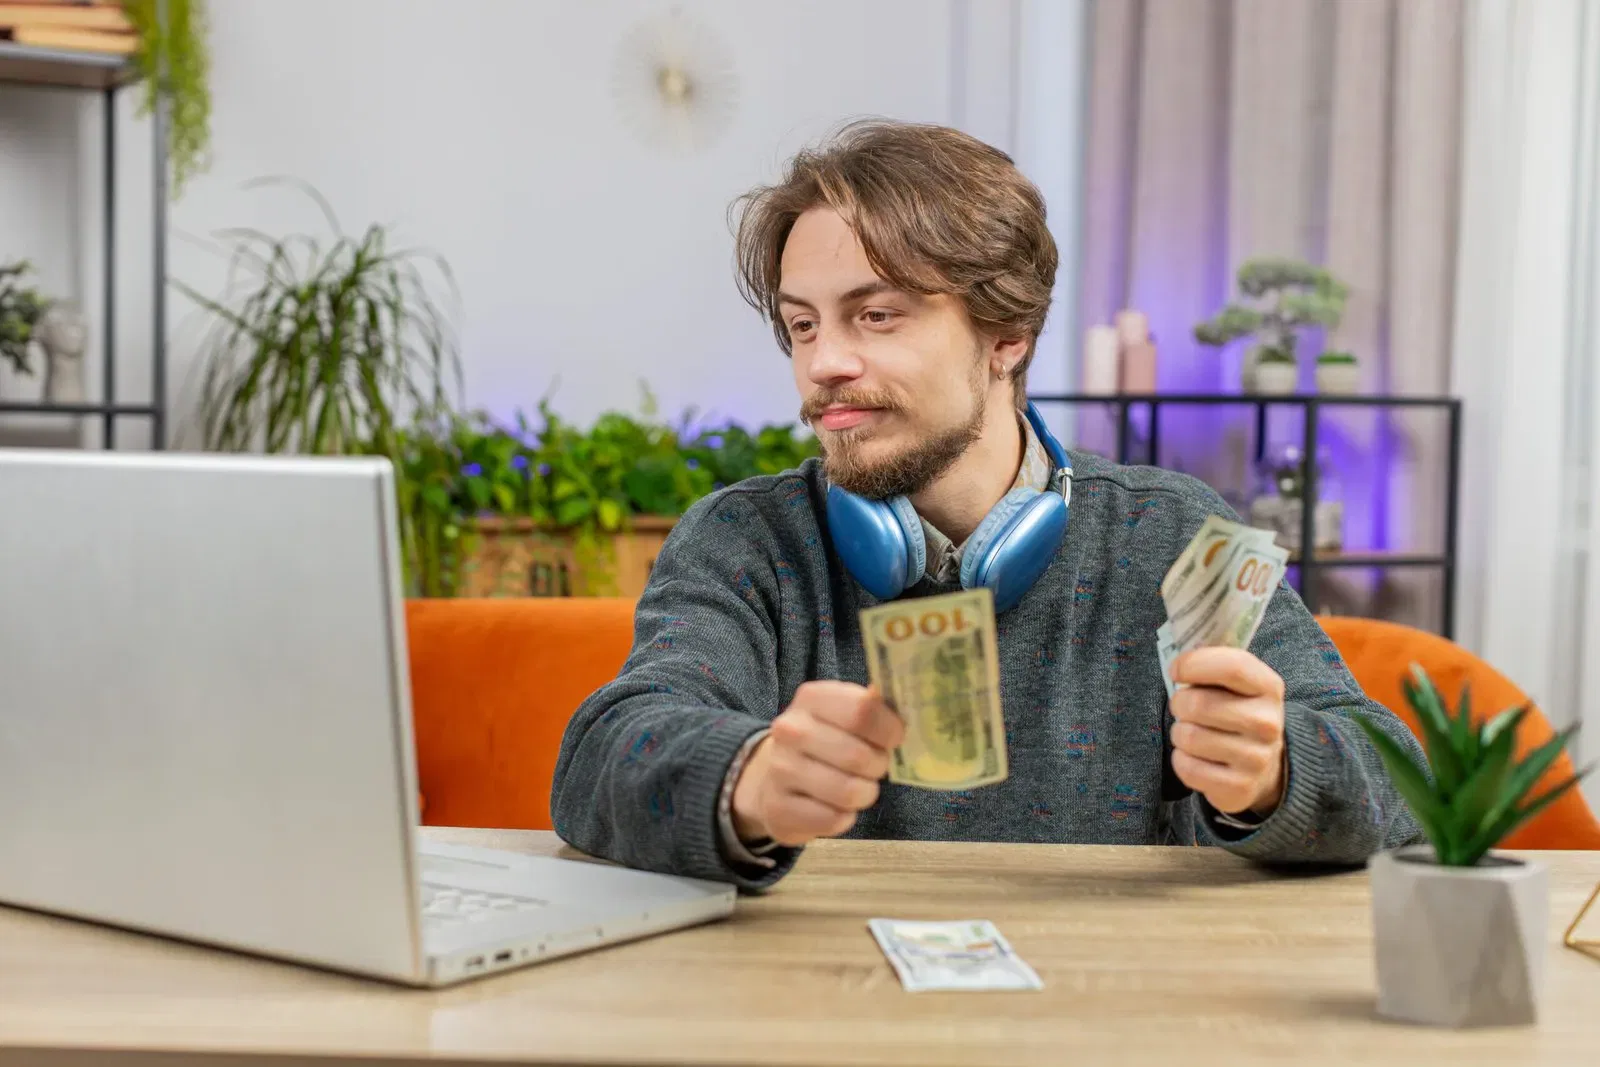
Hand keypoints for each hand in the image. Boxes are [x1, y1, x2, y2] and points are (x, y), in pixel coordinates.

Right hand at [731, 681, 904, 847]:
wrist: (773, 777)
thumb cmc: (824, 740)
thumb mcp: (842, 711)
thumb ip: (873, 705)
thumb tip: (907, 700)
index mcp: (811, 698)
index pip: (863, 710)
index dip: (889, 728)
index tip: (894, 738)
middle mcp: (790, 731)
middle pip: (859, 756)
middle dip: (878, 765)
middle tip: (874, 766)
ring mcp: (781, 771)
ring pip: (849, 792)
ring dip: (864, 794)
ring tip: (857, 786)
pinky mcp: (780, 809)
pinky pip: (834, 820)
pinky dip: (845, 817)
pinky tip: (834, 806)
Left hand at [1168, 647, 1286, 817]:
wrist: (1264, 768)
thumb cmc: (1236, 713)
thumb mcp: (1236, 686)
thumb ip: (1213, 665)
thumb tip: (1177, 657)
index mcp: (1268, 687)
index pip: (1232, 667)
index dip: (1193, 664)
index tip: (1175, 670)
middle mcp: (1268, 723)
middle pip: (1199, 704)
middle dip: (1179, 703)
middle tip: (1184, 707)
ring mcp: (1257, 758)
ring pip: (1188, 736)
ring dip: (1180, 733)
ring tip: (1193, 733)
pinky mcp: (1239, 787)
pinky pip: (1187, 767)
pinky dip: (1182, 760)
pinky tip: (1197, 758)